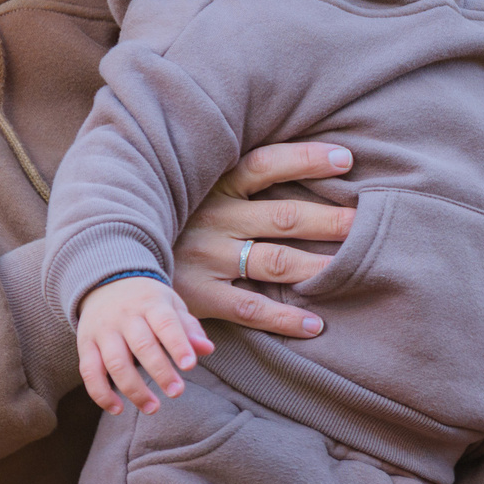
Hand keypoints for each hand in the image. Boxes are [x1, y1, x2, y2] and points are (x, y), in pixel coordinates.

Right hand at [75, 276, 210, 415]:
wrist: (104, 282)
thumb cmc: (147, 300)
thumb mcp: (170, 304)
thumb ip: (188, 327)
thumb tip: (207, 349)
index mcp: (150, 303)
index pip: (165, 323)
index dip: (177, 345)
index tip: (189, 366)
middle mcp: (124, 316)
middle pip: (141, 345)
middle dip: (160, 371)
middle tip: (177, 392)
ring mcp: (103, 330)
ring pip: (115, 362)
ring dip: (134, 389)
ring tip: (153, 408)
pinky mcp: (86, 344)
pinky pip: (89, 372)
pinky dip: (101, 393)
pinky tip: (118, 409)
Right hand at [173, 142, 359, 339]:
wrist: (116, 261)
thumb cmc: (171, 217)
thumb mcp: (193, 187)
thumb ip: (232, 177)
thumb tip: (289, 162)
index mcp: (213, 187)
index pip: (265, 165)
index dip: (306, 160)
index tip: (346, 159)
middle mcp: (215, 219)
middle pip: (283, 216)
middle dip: (328, 219)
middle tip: (366, 220)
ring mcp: (209, 259)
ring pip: (274, 262)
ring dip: (317, 266)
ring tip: (354, 266)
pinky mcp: (200, 296)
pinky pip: (251, 309)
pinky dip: (285, 319)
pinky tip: (315, 324)